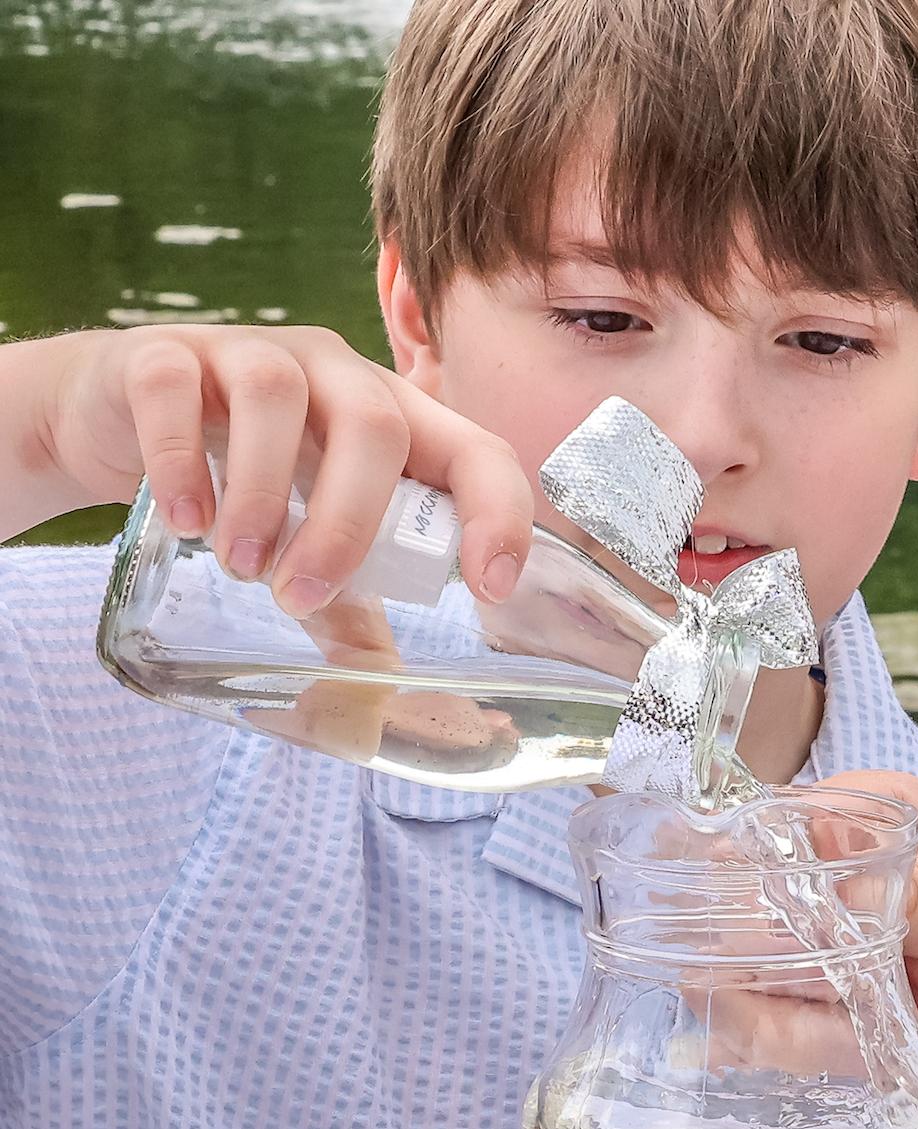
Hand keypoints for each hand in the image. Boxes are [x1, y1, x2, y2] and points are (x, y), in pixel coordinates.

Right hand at [43, 325, 532, 614]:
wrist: (120, 422)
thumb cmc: (245, 483)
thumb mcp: (306, 544)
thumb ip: (348, 608)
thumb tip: (380, 688)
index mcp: (393, 420)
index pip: (476, 450)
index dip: (499, 513)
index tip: (488, 590)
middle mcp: (334, 374)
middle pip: (374, 426)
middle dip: (349, 522)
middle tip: (301, 595)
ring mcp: (250, 353)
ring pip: (276, 397)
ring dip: (264, 493)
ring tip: (242, 565)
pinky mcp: (165, 355)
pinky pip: (177, 390)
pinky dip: (181, 459)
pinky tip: (187, 519)